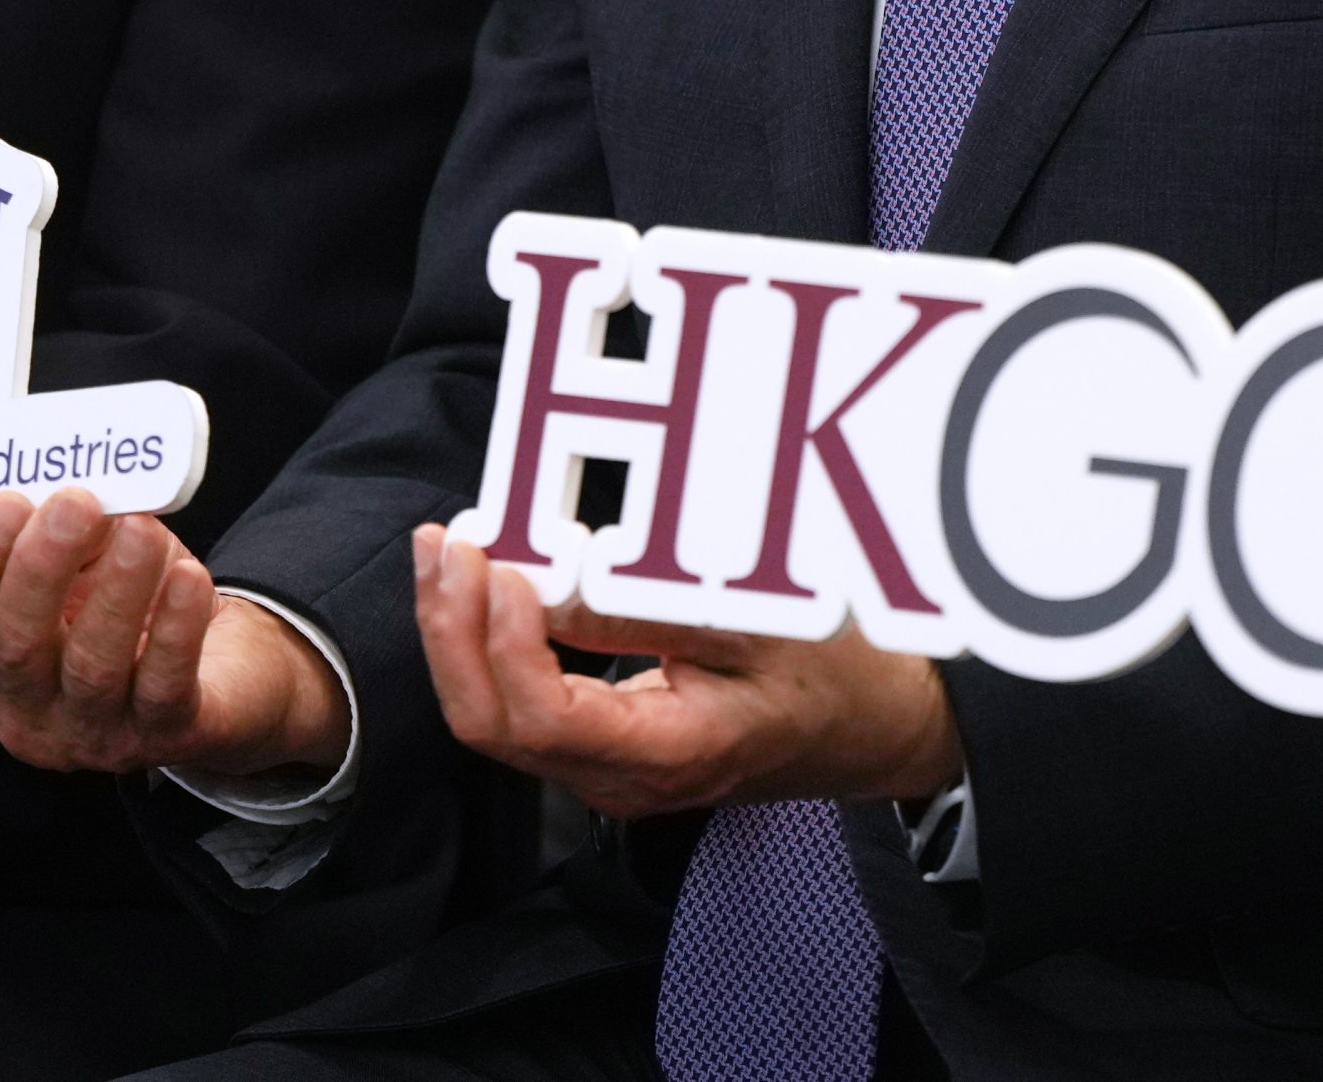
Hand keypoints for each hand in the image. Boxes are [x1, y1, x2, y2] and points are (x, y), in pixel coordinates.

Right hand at [0, 487, 348, 782]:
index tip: (7, 502)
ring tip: (140, 528)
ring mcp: (91, 733)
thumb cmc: (115, 607)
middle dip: (42, 567)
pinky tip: (189, 577)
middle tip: (76, 502)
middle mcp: (24, 709)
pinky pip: (165, 686)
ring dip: (116, 589)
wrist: (204, 678)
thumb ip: (59, 527)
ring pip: (93, 666)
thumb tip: (71, 480)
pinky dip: (177, 629)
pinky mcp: (163, 736)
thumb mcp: (76, 565)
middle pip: (16, 643)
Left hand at [411, 523, 960, 819]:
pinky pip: (516, 705)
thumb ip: (648, 610)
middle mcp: (620, 780)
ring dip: (459, 632)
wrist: (876, 729)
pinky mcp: (601, 746)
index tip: (498, 561)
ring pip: (493, 719)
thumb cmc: (833, 675)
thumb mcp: (756, 624)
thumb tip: (551, 581)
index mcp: (667, 755)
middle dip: (453, 629)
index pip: (545, 717)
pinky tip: (483, 583)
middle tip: (448, 541)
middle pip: (493, 724)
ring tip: (447, 549)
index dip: (503, 640)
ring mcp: (605, 771)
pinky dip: (486, 642)